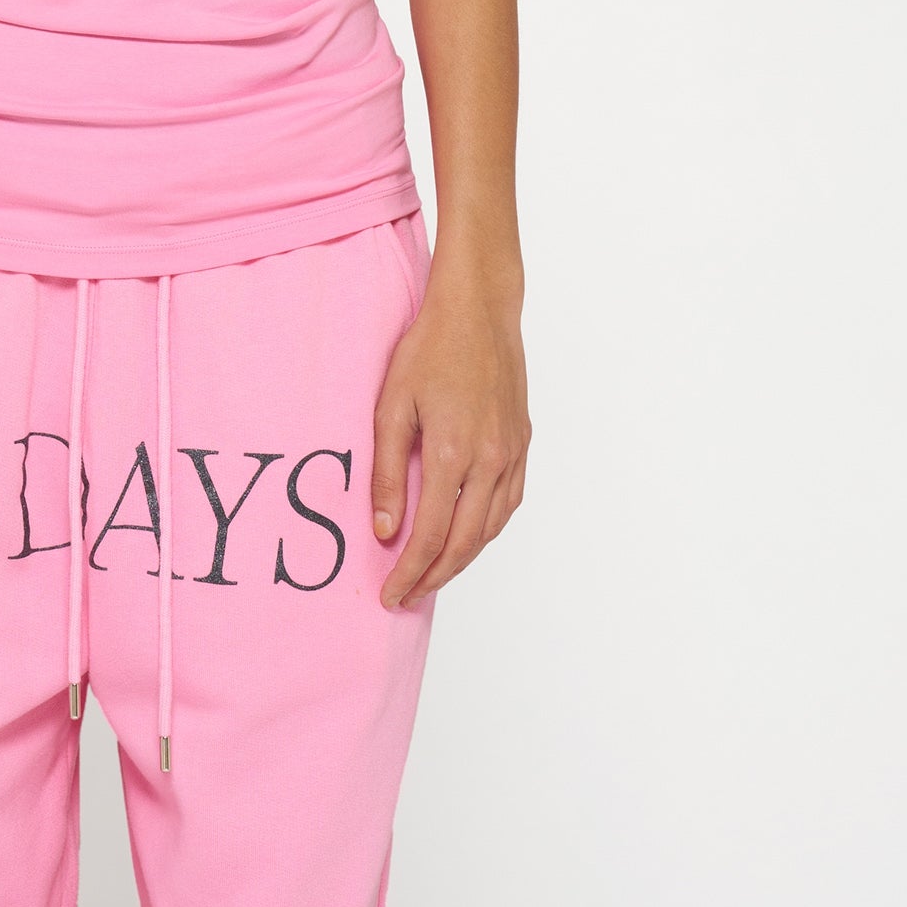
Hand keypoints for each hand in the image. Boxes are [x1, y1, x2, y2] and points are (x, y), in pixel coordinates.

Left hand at [370, 259, 529, 605]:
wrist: (478, 311)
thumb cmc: (430, 349)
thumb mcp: (392, 405)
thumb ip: (387, 471)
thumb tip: (384, 529)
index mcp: (453, 454)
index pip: (431, 536)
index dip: (410, 573)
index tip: (390, 594)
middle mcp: (489, 461)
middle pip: (464, 544)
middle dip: (434, 577)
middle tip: (407, 595)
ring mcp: (511, 454)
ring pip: (490, 528)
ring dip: (462, 558)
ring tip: (432, 572)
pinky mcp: (522, 443)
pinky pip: (508, 503)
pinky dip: (486, 529)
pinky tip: (467, 533)